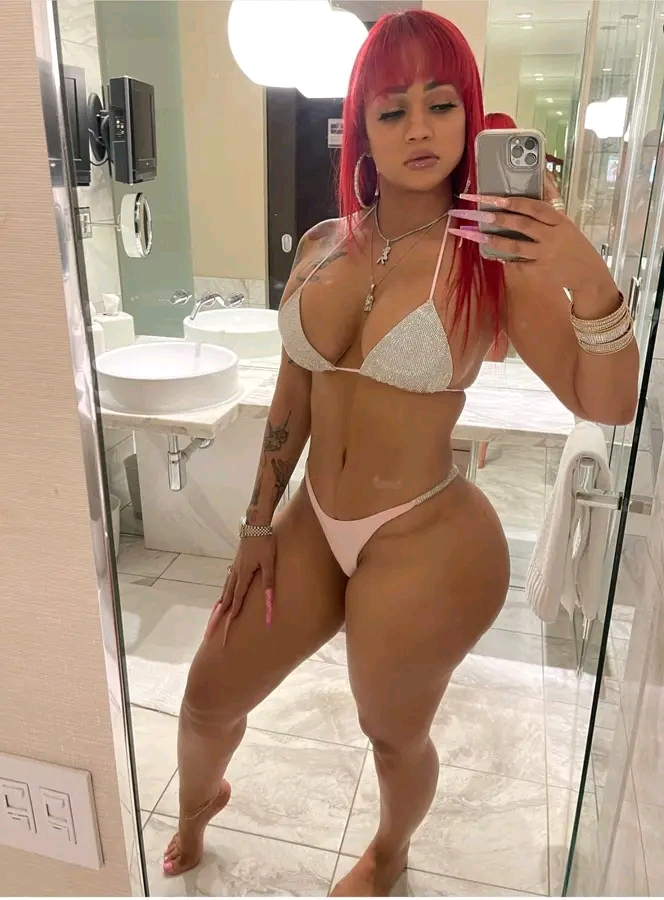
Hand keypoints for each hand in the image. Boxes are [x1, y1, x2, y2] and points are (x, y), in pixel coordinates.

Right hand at [205, 534, 275, 645]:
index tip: (225, 631)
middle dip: (219, 615)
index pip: (236, 602)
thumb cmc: (265, 542)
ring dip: (221, 603)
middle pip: (226, 598)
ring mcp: (235, 567)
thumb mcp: (270, 564)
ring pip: (226, 589)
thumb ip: (269, 584)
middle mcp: (235, 573)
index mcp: (243, 576)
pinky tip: (227, 591)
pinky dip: (225, 591)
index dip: (231, 618)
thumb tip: (270, 605)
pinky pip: (228, 581)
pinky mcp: (237, 561)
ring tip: (217, 614)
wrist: (256, 522)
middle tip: (210, 630)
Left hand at [450, 178, 615, 296]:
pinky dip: (504, 259)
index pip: (535, 207)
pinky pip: (517, 264)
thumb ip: (552, 200)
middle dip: (498, 219)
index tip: (494, 197)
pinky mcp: (539, 272)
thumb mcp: (567, 221)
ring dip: (494, 241)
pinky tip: (491, 254)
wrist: (588, 274)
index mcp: (559, 221)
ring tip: (475, 236)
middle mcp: (552, 236)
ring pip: (515, 247)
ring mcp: (545, 255)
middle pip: (522, 225)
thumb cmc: (574, 244)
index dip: (514, 202)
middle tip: (478, 214)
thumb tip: (544, 173)